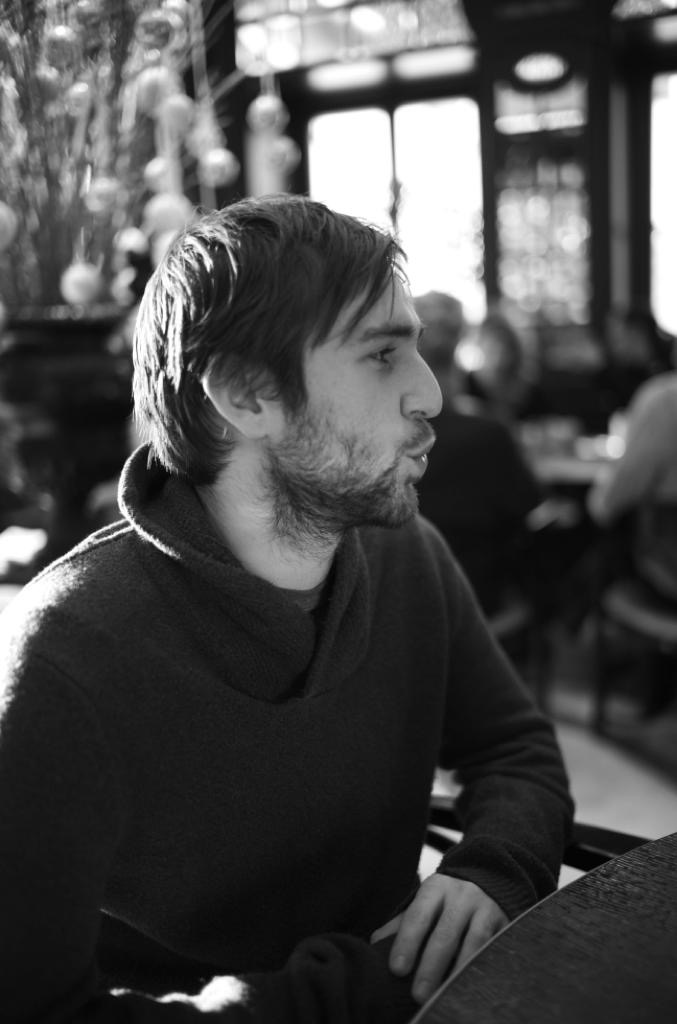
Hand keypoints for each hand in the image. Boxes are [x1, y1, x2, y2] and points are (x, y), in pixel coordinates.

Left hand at [371, 874, 507, 1004]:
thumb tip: (375, 944)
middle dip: (431, 966)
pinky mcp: (506, 923)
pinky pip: (494, 949)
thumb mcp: (426, 901)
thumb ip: (403, 922)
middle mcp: (462, 896)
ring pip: (474, 942)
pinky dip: (483, 968)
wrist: (492, 876)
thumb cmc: (449, 898)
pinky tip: (471, 986)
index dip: (407, 942)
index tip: (397, 969)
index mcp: (436, 888)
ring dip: (459, 971)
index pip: (418, 915)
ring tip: (446, 995)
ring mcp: (486, 909)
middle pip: (445, 933)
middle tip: (418, 994)